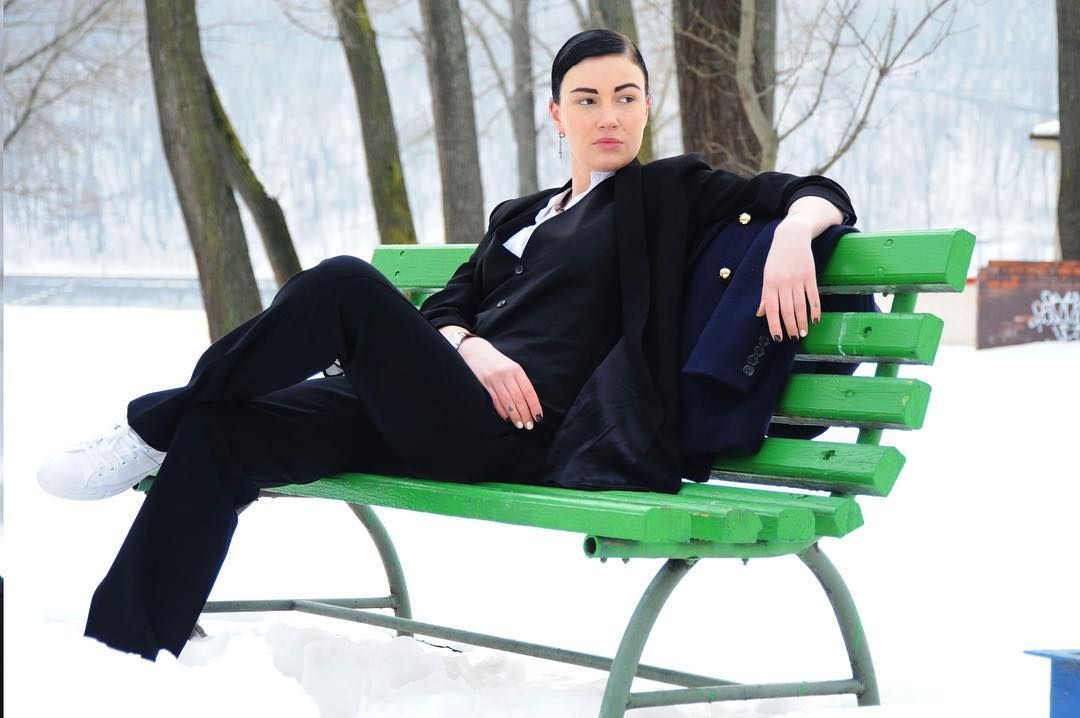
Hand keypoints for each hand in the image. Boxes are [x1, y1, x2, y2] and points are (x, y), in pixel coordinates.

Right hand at [457, 337, 542, 429]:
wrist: (475, 350)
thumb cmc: (497, 362)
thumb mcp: (511, 367)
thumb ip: (519, 381)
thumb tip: (529, 402)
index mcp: (517, 370)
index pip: (529, 391)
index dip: (535, 406)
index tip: (538, 417)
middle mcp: (507, 374)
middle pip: (519, 398)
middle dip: (525, 414)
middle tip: (529, 425)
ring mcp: (495, 379)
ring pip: (508, 402)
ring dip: (515, 416)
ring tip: (520, 425)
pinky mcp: (485, 384)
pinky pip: (496, 401)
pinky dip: (502, 411)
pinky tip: (508, 418)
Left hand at [755, 215, 819, 340]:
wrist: (791, 236)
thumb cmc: (777, 258)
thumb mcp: (767, 275)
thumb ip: (765, 295)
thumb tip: (760, 314)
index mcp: (770, 284)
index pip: (772, 309)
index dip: (774, 325)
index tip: (778, 338)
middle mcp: (783, 283)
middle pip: (787, 310)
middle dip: (791, 327)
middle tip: (794, 338)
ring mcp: (797, 279)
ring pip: (801, 306)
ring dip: (802, 322)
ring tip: (803, 333)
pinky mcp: (810, 275)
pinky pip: (813, 296)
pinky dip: (815, 309)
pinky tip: (815, 320)